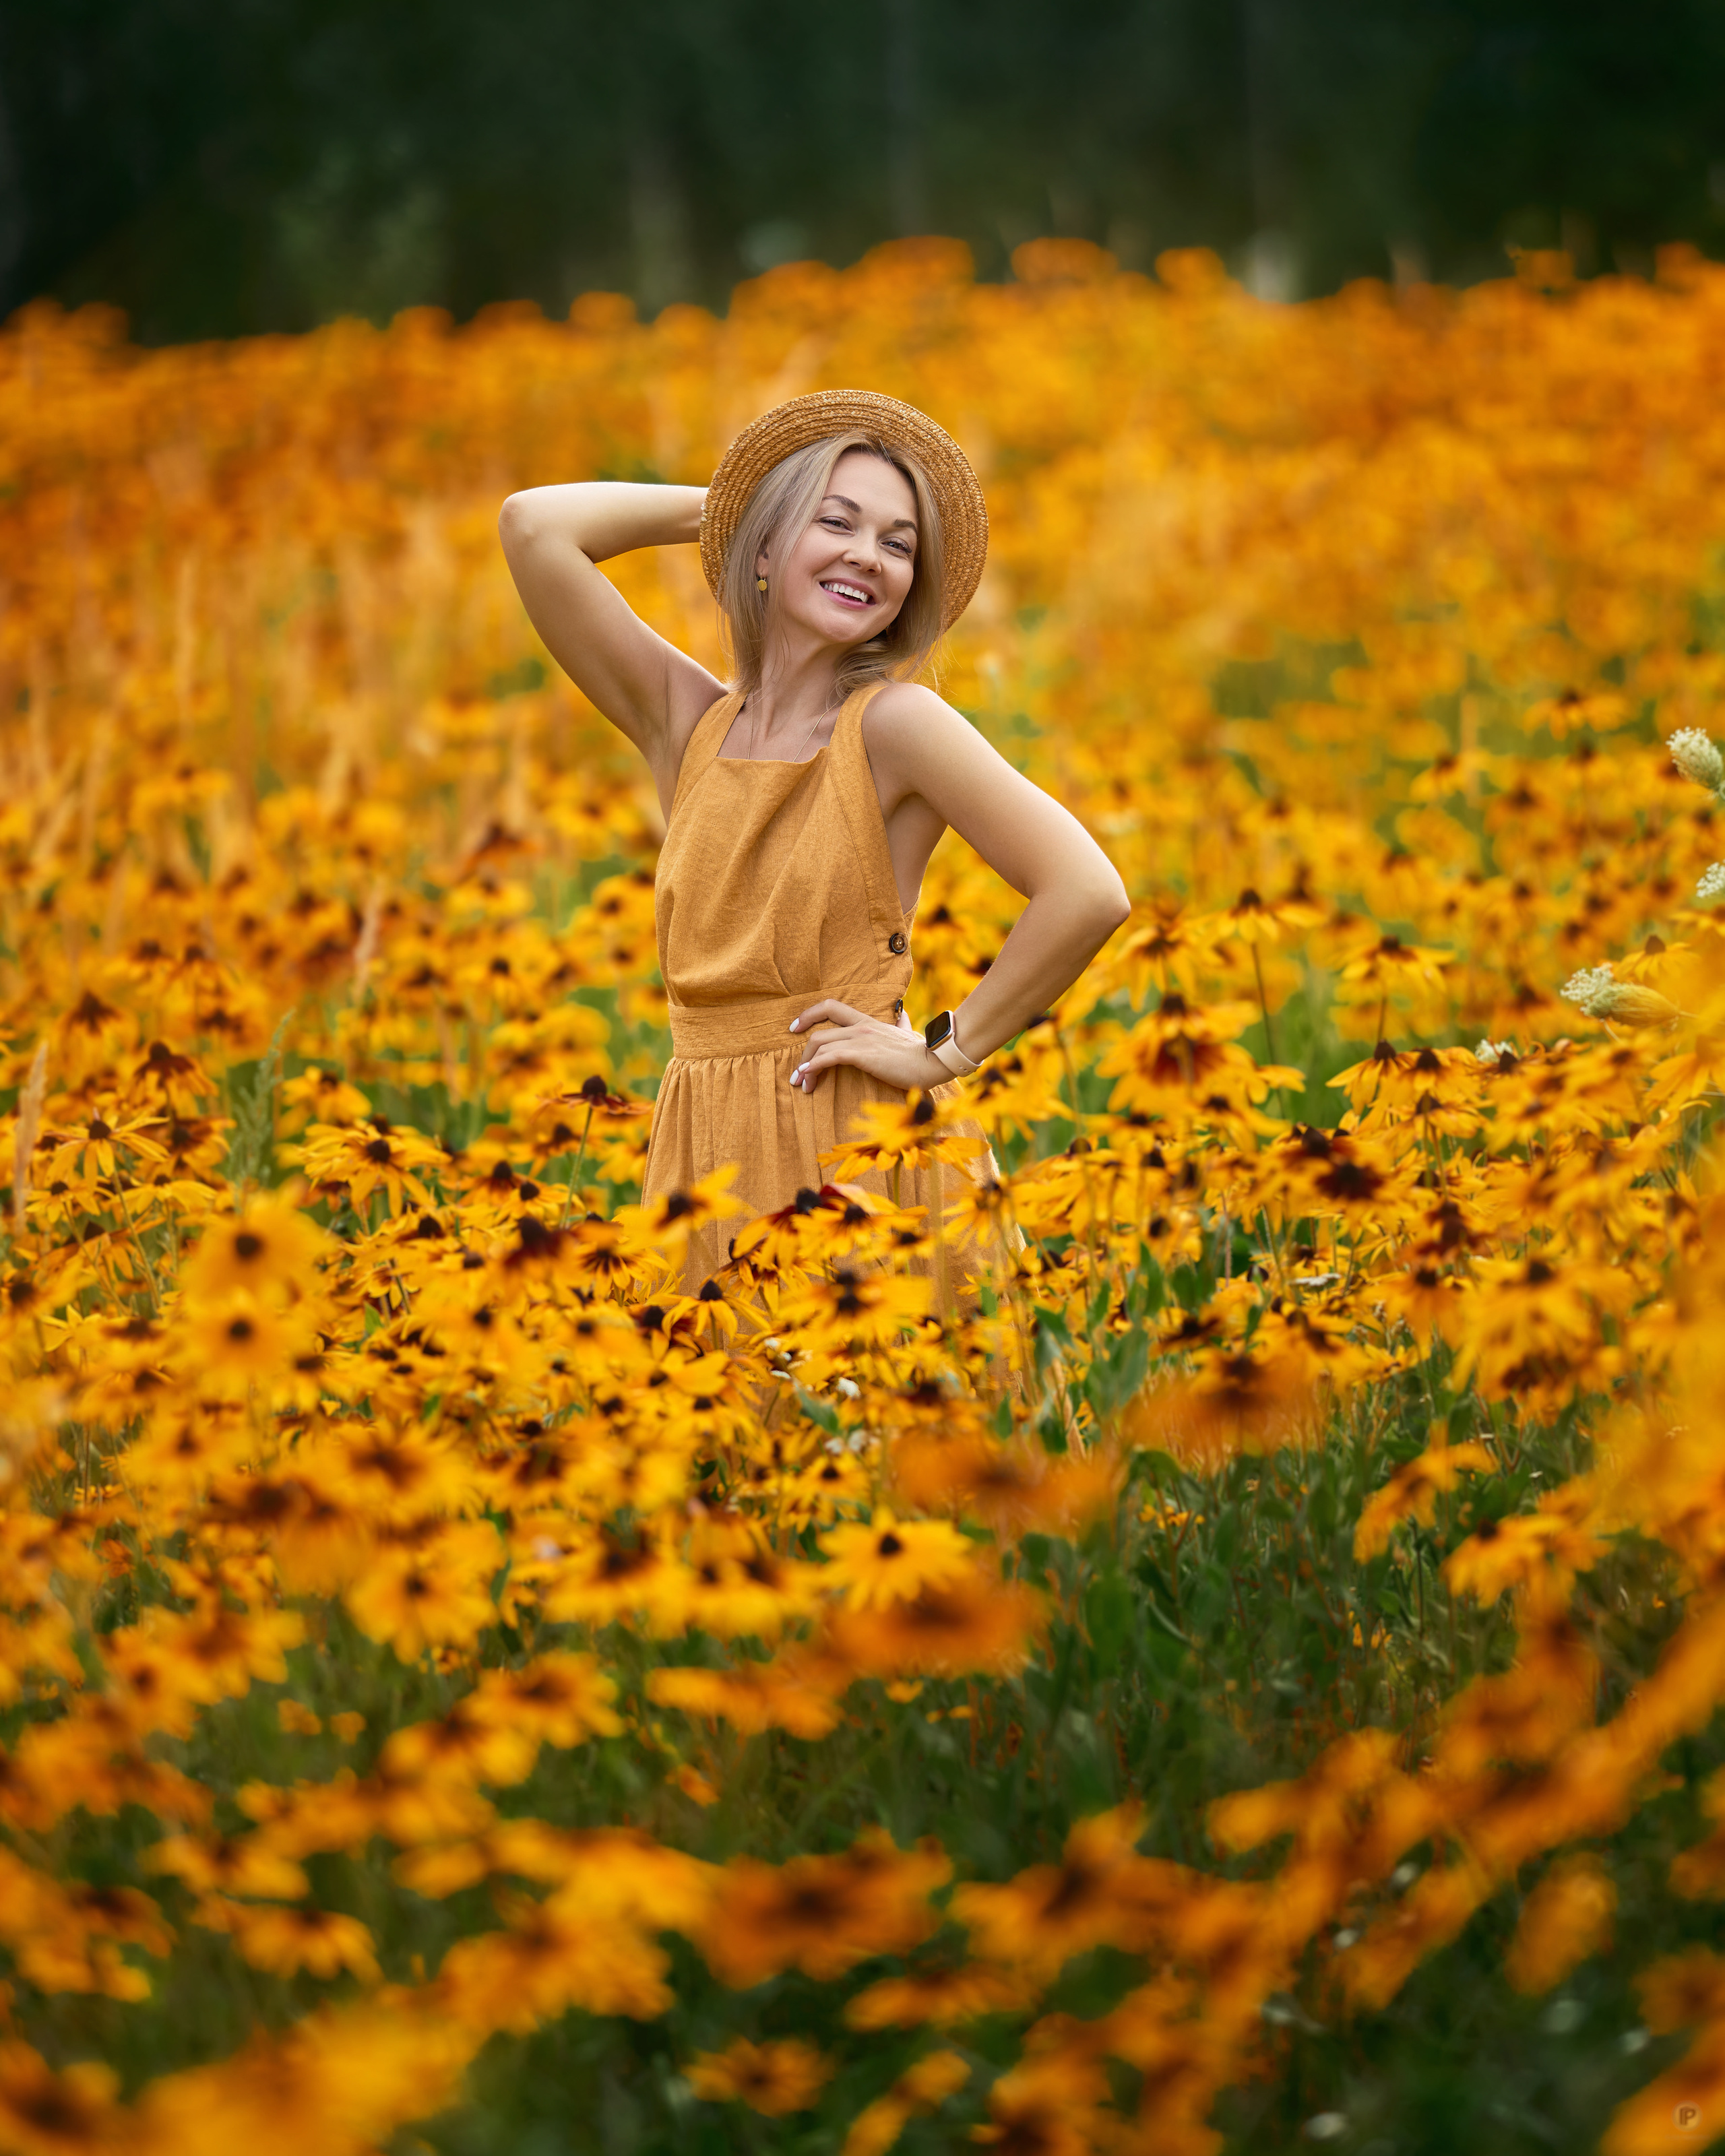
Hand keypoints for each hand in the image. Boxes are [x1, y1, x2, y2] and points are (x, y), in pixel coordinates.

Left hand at [787, 999, 946, 1093]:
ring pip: (819, 1045)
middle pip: (819, 1032)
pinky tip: (807, 1077)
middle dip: (802, 1051)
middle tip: (796, 1071)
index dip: (809, 1015)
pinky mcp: (861, 1054)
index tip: (796, 1028)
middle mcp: (860, 1027)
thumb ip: (902, 1025)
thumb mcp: (907, 1033)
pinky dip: (813, 1067)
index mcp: (867, 1022)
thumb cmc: (920, 1053)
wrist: (933, 1060)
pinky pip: (828, 1057)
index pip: (831, 1007)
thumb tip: (904, 1016)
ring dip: (805, 1066)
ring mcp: (860, 1039)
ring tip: (801, 1083)